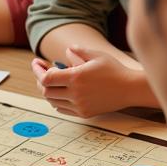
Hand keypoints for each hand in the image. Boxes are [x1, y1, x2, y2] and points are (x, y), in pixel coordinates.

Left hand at [31, 45, 147, 117]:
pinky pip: (62, 109)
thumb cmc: (114, 69)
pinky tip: (60, 92)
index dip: (37, 70)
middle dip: (41, 80)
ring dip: (48, 91)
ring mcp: (80, 105)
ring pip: (52, 101)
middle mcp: (76, 93)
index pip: (46, 78)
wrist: (130, 89)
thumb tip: (65, 51)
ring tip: (52, 81)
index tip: (36, 62)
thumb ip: (78, 51)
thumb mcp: (97, 55)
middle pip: (46, 91)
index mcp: (77, 77)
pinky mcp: (84, 113)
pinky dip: (57, 101)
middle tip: (42, 71)